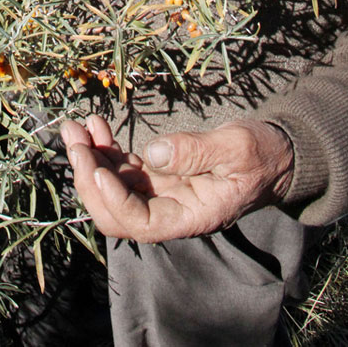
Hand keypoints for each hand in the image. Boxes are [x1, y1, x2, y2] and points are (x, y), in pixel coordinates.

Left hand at [60, 114, 293, 241]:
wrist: (274, 153)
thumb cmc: (261, 154)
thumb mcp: (237, 149)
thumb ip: (196, 152)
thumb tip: (153, 153)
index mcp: (191, 215)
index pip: (141, 223)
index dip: (116, 201)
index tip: (99, 168)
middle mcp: (169, 210)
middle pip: (115, 211)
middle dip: (89, 176)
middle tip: (73, 138)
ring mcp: (159, 193)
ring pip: (112, 187)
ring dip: (89, 158)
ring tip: (75, 126)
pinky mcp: (156, 174)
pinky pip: (121, 168)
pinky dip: (104, 148)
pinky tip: (95, 124)